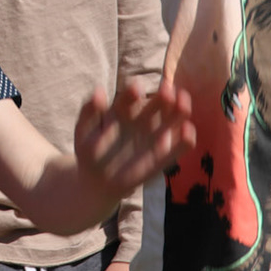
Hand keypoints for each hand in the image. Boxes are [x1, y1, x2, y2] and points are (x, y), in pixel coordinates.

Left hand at [74, 80, 197, 199]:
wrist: (98, 182)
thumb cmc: (90, 153)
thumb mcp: (84, 131)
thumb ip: (88, 111)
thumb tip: (99, 91)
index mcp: (124, 111)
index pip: (131, 97)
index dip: (134, 92)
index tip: (135, 88)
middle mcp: (143, 120)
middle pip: (158, 103)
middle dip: (164, 95)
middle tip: (167, 90)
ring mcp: (155, 137)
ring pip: (173, 119)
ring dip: (180, 109)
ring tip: (182, 101)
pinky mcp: (165, 156)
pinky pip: (180, 146)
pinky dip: (186, 139)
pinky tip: (187, 130)